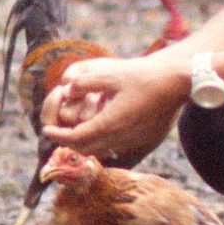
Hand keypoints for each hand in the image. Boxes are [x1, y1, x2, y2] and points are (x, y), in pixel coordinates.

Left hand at [41, 53, 190, 163]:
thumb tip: (67, 88)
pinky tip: (98, 128)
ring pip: (100, 150)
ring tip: (75, 130)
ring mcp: (132, 140)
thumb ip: (85, 82)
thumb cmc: (144, 76)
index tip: (46, 130)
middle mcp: (120, 137)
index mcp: (109, 123)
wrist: (177, 84)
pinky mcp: (141, 139)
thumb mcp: (111, 74)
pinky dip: (100, 141)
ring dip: (84, 143)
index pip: (76, 138)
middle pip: (86, 149)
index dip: (58, 135)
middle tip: (57, 130)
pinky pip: (114, 147)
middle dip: (68, 141)